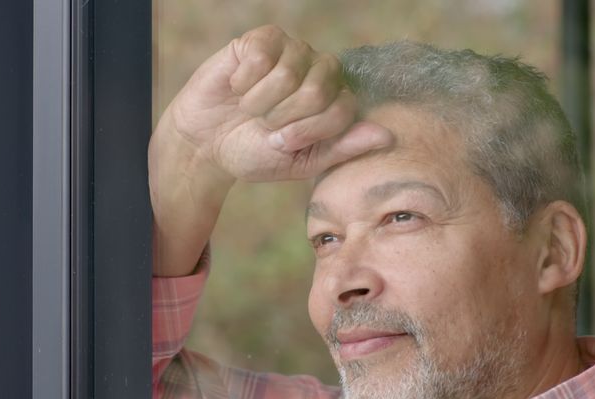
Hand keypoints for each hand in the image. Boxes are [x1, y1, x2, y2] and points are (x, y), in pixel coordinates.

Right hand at [158, 25, 392, 182]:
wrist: (206, 144)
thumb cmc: (256, 152)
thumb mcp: (302, 162)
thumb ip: (342, 149)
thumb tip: (387, 137)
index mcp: (334, 98)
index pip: (341, 109)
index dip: (307, 132)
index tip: (283, 143)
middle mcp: (319, 68)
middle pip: (318, 90)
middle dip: (284, 118)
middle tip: (265, 125)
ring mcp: (291, 50)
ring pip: (287, 74)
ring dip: (260, 102)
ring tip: (250, 108)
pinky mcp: (260, 40)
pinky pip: (259, 57)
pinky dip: (243, 82)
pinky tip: (237, 87)